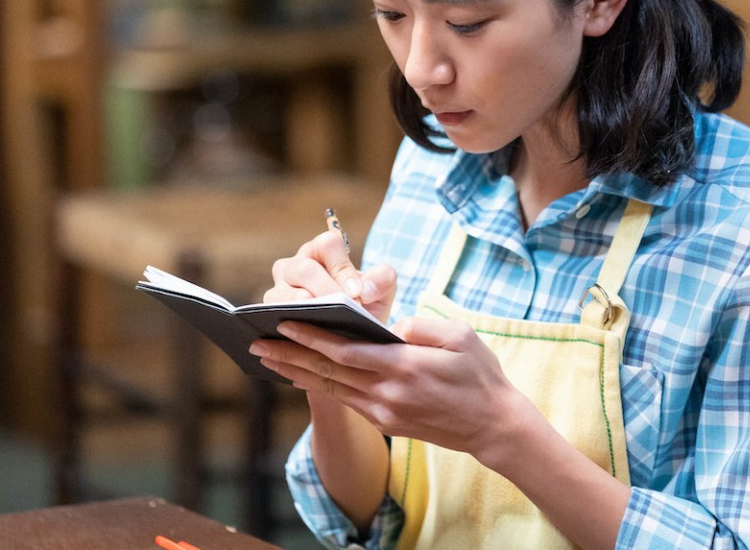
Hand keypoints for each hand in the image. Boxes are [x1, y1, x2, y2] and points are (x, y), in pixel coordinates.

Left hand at [250, 315, 528, 456]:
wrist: (492, 425)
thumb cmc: (479, 374)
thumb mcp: (461, 336)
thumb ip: (421, 325)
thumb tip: (390, 325)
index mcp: (404, 366)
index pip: (347, 351)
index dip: (313, 337)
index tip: (286, 323)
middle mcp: (388, 393)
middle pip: (328, 371)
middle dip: (290, 354)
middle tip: (257, 341)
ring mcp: (384, 411)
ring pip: (331, 388)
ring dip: (296, 371)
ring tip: (268, 357)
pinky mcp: (386, 422)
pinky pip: (345, 400)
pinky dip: (319, 387)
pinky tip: (301, 375)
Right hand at [262, 230, 397, 322]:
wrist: (355, 329)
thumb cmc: (366, 302)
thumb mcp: (381, 289)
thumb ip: (382, 280)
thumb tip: (365, 290)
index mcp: (322, 250)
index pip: (328, 245)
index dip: (342, 267)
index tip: (357, 292)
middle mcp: (296, 265)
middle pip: (304, 270)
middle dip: (325, 290)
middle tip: (341, 308)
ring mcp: (279, 288)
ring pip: (283, 294)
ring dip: (303, 309)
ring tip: (321, 320)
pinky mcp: (270, 312)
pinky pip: (273, 316)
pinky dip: (289, 326)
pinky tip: (306, 338)